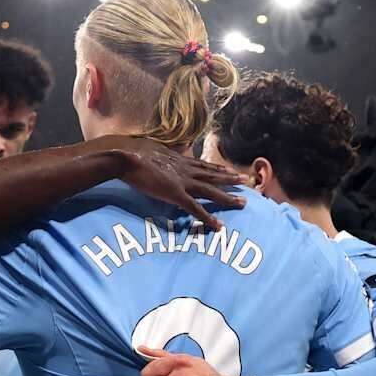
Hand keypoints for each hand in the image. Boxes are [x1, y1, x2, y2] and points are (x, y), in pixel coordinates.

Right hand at [115, 137, 247, 232]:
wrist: (126, 157)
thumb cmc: (132, 153)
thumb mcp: (150, 149)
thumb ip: (159, 154)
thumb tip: (158, 154)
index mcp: (178, 160)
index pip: (203, 165)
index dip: (218, 168)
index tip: (231, 170)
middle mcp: (185, 169)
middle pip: (214, 175)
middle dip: (232, 179)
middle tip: (248, 181)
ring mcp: (183, 182)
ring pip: (212, 190)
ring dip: (228, 197)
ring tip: (244, 202)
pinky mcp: (176, 194)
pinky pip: (196, 208)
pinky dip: (208, 217)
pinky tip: (219, 226)